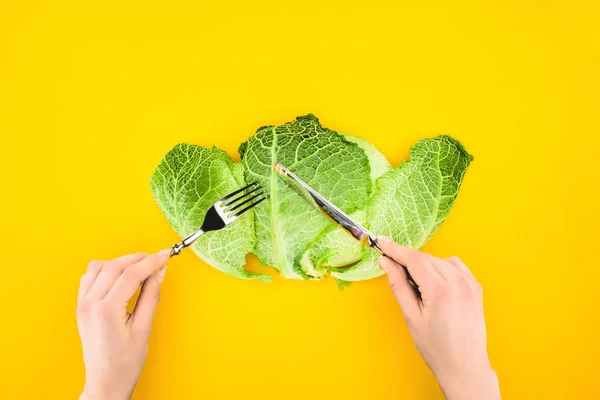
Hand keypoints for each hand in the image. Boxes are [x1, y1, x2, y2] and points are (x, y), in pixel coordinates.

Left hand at [76, 250, 169, 399]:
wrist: (105, 381)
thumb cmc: (124, 363)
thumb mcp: (144, 328)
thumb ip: (151, 296)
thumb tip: (158, 272)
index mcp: (106, 311)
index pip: (130, 275)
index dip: (150, 262)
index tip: (165, 256)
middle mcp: (90, 304)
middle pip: (114, 266)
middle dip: (138, 259)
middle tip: (156, 259)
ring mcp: (82, 304)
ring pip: (99, 267)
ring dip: (121, 262)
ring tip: (140, 266)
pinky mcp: (81, 306)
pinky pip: (90, 277)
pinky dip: (106, 270)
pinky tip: (120, 275)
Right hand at [378, 236, 499, 399]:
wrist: (465, 366)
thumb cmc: (437, 348)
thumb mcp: (411, 317)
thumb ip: (398, 285)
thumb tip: (386, 263)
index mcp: (440, 291)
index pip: (414, 259)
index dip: (396, 249)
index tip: (381, 242)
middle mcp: (458, 283)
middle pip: (426, 258)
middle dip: (407, 259)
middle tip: (391, 267)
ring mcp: (470, 284)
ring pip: (439, 260)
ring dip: (423, 264)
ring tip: (416, 285)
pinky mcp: (476, 287)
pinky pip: (454, 266)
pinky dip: (440, 267)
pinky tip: (433, 282)